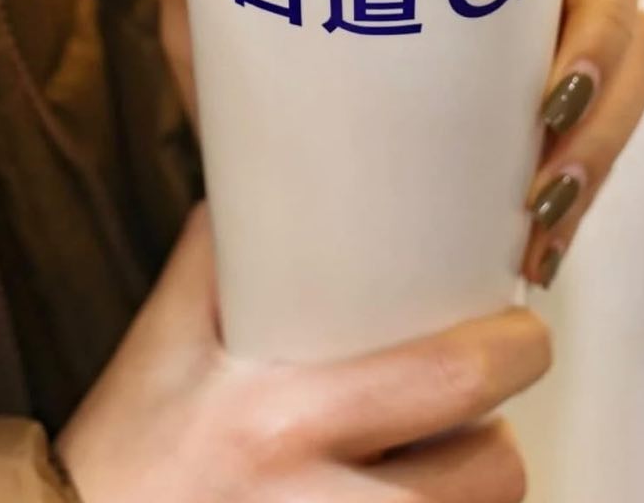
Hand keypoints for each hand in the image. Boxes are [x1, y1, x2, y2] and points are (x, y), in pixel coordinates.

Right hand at [57, 205, 547, 501]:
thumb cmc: (122, 452)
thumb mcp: (162, 341)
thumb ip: (216, 254)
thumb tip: (263, 172)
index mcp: (278, 420)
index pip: (446, 382)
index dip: (509, 350)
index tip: (521, 328)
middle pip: (486, 472)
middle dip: (502, 434)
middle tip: (484, 403)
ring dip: (474, 489)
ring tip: (449, 457)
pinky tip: (411, 496)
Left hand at [155, 0, 643, 292]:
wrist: (282, 162)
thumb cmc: (271, 79)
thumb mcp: (235, 37)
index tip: (545, 82)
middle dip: (610, 82)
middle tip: (541, 152)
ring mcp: (559, 50)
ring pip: (640, 72)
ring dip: (607, 146)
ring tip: (537, 218)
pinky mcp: (560, 122)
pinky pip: (611, 145)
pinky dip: (586, 195)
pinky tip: (537, 248)